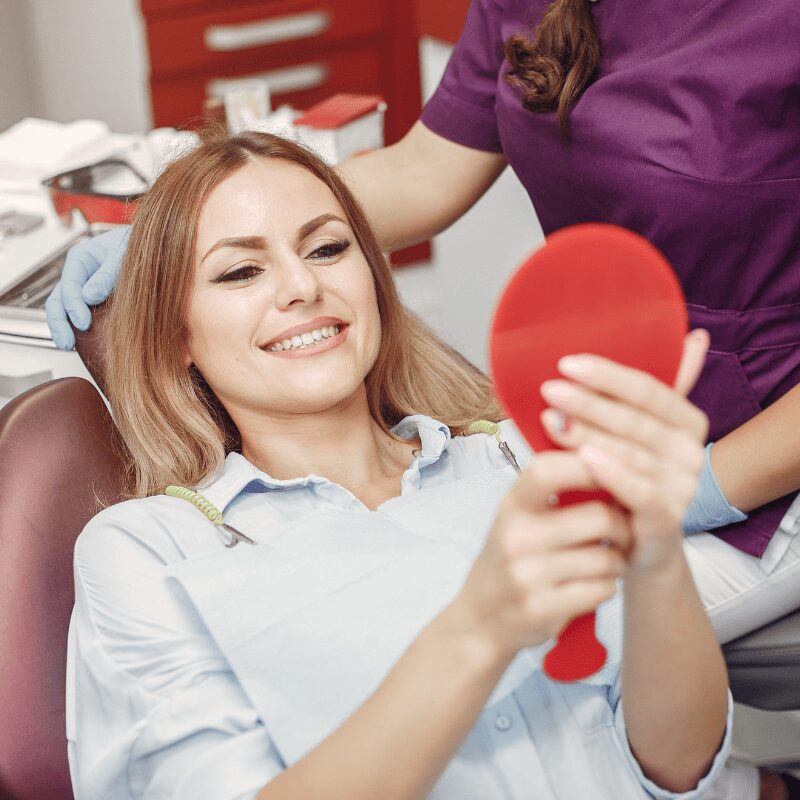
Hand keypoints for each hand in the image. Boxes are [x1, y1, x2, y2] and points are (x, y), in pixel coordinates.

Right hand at [45, 225, 129, 349]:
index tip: (83, 324)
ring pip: (65, 310)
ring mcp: (85, 289)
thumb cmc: (139, 248)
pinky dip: (78, 329)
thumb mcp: (124, 257)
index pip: (69, 285)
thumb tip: (88, 297)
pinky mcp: (96, 302)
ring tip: (67, 346)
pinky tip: (82, 343)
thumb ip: (107, 275)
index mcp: (80, 259)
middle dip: (59, 323)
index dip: (73, 307)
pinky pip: (81, 315)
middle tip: (66, 343)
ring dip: (64, 328)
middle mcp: (79, 275)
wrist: (156, 249)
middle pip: (58, 300)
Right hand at [456, 452, 630, 659]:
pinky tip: (595, 585)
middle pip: (598, 517)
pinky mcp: (542, 609)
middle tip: (623, 533)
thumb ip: (550, 493)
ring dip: (618, 562)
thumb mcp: (516, 519)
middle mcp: (516, 537)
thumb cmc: (509, 560)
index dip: (587, 465)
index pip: (548, 470)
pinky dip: (608, 588)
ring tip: (609, 563)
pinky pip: (601, 590)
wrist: (480, 619)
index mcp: (511, 507)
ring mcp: (527, 575)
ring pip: (606, 558)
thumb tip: (606, 463)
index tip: (610, 472)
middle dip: (623, 526)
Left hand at [539, 330, 709, 572]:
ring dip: (588, 434)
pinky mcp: (668, 520)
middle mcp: (693, 453)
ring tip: (549, 420)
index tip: (566, 364)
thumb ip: (650, 393)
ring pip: (632, 453)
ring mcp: (684, 489)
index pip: (650, 390)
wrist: (639, 545)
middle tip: (549, 390)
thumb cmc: (627, 479)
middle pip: (636, 420)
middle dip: (589, 403)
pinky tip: (584, 457)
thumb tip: (695, 336)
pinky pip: (641, 491)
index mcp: (689, 423)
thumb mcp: (636, 433)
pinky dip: (612, 473)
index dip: (609, 376)